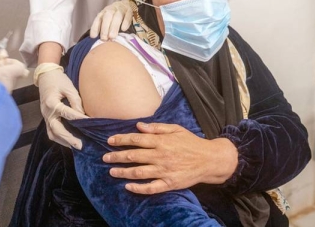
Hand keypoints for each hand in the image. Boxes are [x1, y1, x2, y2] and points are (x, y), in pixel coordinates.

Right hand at [35, 63, 87, 148]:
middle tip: (80, 145)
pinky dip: (60, 138)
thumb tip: (83, 115)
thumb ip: (76, 101)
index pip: (68, 114)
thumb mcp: (69, 87)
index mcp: (52, 103)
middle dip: (68, 138)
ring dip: (63, 141)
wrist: (45, 76)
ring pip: (52, 134)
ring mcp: (45, 116)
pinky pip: (51, 131)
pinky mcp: (46, 118)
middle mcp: (47, 112)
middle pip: (56, 129)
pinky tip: (70, 141)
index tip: (90, 124)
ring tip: (76, 146)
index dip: (80, 119)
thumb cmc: (59, 81)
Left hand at [90, 0, 132, 40]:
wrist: (131, 2)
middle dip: (105, 28)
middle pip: (107, 17)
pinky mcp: (131, 10)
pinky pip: (128, 15)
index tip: (93, 36)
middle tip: (104, 39)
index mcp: (106, 11)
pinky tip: (124, 29)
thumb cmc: (118, 14)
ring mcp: (122, 9)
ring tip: (112, 37)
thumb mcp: (110, 18)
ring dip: (114, 27)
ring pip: (117, 16)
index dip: (95, 27)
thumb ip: (105, 26)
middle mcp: (113, 9)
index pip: (99, 18)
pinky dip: (126, 22)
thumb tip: (99, 38)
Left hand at [103, 122, 237, 194]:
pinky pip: (150, 187)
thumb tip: (139, 126)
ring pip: (138, 172)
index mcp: (162, 141)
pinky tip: (128, 186)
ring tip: (112, 171)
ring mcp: (164, 171)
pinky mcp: (169, 183)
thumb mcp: (176, 130)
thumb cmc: (192, 143)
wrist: (209, 159)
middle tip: (105, 157)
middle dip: (117, 156)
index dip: (121, 140)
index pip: (137, 140)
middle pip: (134, 156)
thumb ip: (157, 128)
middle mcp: (161, 156)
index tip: (110, 141)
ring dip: (123, 172)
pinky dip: (138, 188)